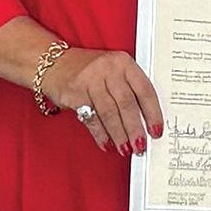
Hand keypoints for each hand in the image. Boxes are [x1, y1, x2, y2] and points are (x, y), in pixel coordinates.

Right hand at [43, 47, 163, 155]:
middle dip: (135, 128)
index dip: (153, 113)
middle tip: (140, 145)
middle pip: (127, 103)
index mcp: (123, 62)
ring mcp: (90, 80)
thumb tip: (145, 121)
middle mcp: (108, 68)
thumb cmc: (89, 70)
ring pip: (109, 113)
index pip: (144, 89)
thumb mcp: (113, 70)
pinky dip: (100, 134)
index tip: (156, 130)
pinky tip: (107, 143)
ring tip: (125, 149)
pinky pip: (91, 118)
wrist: (53, 63)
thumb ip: (129, 89)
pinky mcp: (74, 93)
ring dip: (119, 134)